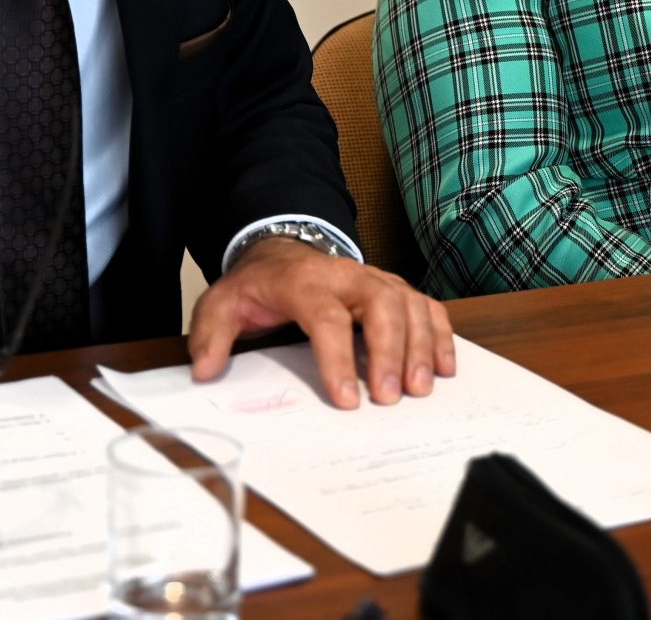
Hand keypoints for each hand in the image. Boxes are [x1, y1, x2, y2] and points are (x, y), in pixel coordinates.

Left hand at [186, 238, 456, 408]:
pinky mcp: (393, 287)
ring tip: (420, 390)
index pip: (327, 317)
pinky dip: (440, 334)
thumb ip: (211, 336)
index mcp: (304, 282)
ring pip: (408, 303)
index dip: (338, 359)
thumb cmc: (257, 286)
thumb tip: (206, 371)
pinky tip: (444, 368)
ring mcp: (375, 279)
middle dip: (390, 352)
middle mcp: (346, 275)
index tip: (346, 400)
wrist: (281, 250)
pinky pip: (425, 305)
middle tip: (391, 397)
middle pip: (380, 304)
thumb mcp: (223, 304)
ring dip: (420, 346)